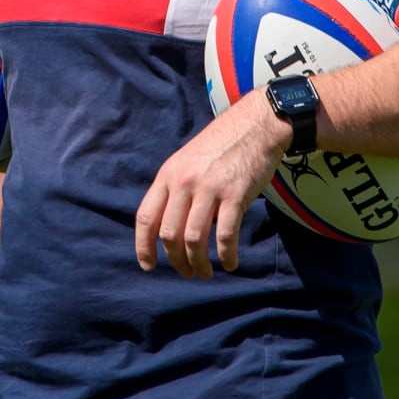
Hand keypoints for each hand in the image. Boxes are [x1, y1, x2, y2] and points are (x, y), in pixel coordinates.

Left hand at [134, 91, 285, 277]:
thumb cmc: (221, 147)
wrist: (255, 125)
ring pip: (194, 240)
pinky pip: (225, 235)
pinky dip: (226, 256)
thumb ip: (176, 189)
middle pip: (169, 234)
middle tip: (187, 273)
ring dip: (199, 264)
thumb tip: (167, 228)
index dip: (143, 246)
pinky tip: (231, 263)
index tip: (148, 266)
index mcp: (168, 175)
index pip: (146, 217)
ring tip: (205, 273)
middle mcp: (184, 181)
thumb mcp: (187, 161)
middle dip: (176, 261)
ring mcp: (209, 188)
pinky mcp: (235, 194)